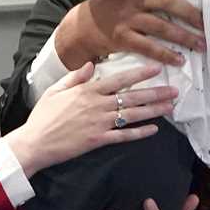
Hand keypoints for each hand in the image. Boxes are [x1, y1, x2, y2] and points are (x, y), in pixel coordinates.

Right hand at [4, 62, 176, 176]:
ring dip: (153, 111)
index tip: (156, 69)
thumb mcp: (54, 91)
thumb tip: (88, 66)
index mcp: (87, 91)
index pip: (119, 79)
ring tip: (170, 107)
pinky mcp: (98, 140)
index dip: (139, 74)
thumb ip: (74, 78)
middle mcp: (97, 105)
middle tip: (174, 91)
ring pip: (132, 115)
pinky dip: (139, 133)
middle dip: (155, 93)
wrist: (34, 143)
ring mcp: (99, 123)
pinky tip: (153, 130)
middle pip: (132, 97)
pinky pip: (124, 136)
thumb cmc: (42, 117)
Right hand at [57, 0, 207, 69]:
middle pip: (168, 2)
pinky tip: (179, 60)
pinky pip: (149, 47)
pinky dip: (165, 55)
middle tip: (209, 23)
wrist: (81, 27)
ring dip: (184, 37)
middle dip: (192, 14)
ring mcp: (127, 18)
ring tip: (201, 45)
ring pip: (162, 27)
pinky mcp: (122, 37)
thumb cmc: (108, 8)